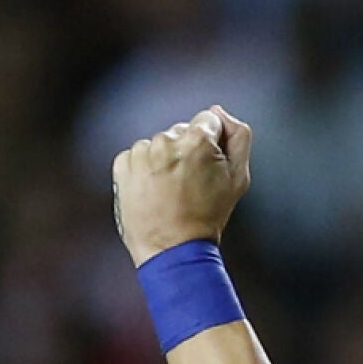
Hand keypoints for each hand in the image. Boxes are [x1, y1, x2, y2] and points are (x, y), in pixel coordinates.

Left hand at [111, 104, 251, 265]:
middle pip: (181, 132)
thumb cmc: (207, 217)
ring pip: (159, 145)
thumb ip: (239, 136)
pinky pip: (137, 156)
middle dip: (186, 152)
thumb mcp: (239, 178)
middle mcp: (167, 141)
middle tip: (189, 184)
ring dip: (164, 161)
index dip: (211, 144)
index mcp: (197, 140)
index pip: (207, 121)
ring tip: (169, 191)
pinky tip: (153, 191)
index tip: (207, 166)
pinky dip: (144, 170)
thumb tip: (219, 113)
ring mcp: (142, 153)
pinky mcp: (123, 165)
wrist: (172, 250)